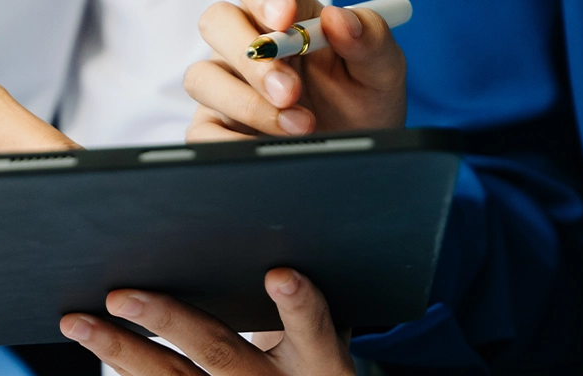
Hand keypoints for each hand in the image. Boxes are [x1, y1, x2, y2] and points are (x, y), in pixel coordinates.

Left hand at [60, 269, 355, 375]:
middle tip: (121, 296)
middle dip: (166, 321)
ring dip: (120, 349)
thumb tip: (228, 253)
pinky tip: (100, 345)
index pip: (314, 335)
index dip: (299, 307)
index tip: (278, 276)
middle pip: (221, 356)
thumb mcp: (315, 347)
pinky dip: (127, 369)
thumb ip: (294, 314)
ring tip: (79, 322)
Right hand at [185, 0, 405, 140]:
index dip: (267, 0)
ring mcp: (228, 87)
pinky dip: (231, 140)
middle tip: (291, 90)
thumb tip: (339, 20)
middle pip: (216, 23)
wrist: (361, 153)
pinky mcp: (216, 129)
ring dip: (248, 103)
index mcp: (288, 19)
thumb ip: (370, 38)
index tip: (287, 17)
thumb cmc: (364, 102)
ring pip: (202, 77)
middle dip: (252, 56)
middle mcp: (249, 47)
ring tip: (301, 126)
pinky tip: (269, 146)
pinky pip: (200, 131)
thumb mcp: (382, 70)